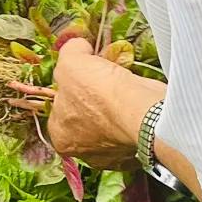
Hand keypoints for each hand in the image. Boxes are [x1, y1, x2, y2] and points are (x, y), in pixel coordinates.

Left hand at [11, 38, 165, 165]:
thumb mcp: (71, 60)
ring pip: (110, 122)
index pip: (60, 107)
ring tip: (122, 83)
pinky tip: (135, 95)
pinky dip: (134, 112)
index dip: (70, 86)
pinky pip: (131, 126)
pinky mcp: (138, 150)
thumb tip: (79, 47)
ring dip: (115, 104)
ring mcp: (113, 154)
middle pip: (84, 115)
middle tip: (104, 77)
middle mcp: (84, 151)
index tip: (83, 73)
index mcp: (61, 136)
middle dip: (93, 97)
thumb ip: (70, 52)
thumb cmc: (98, 91)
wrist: (141, 111)